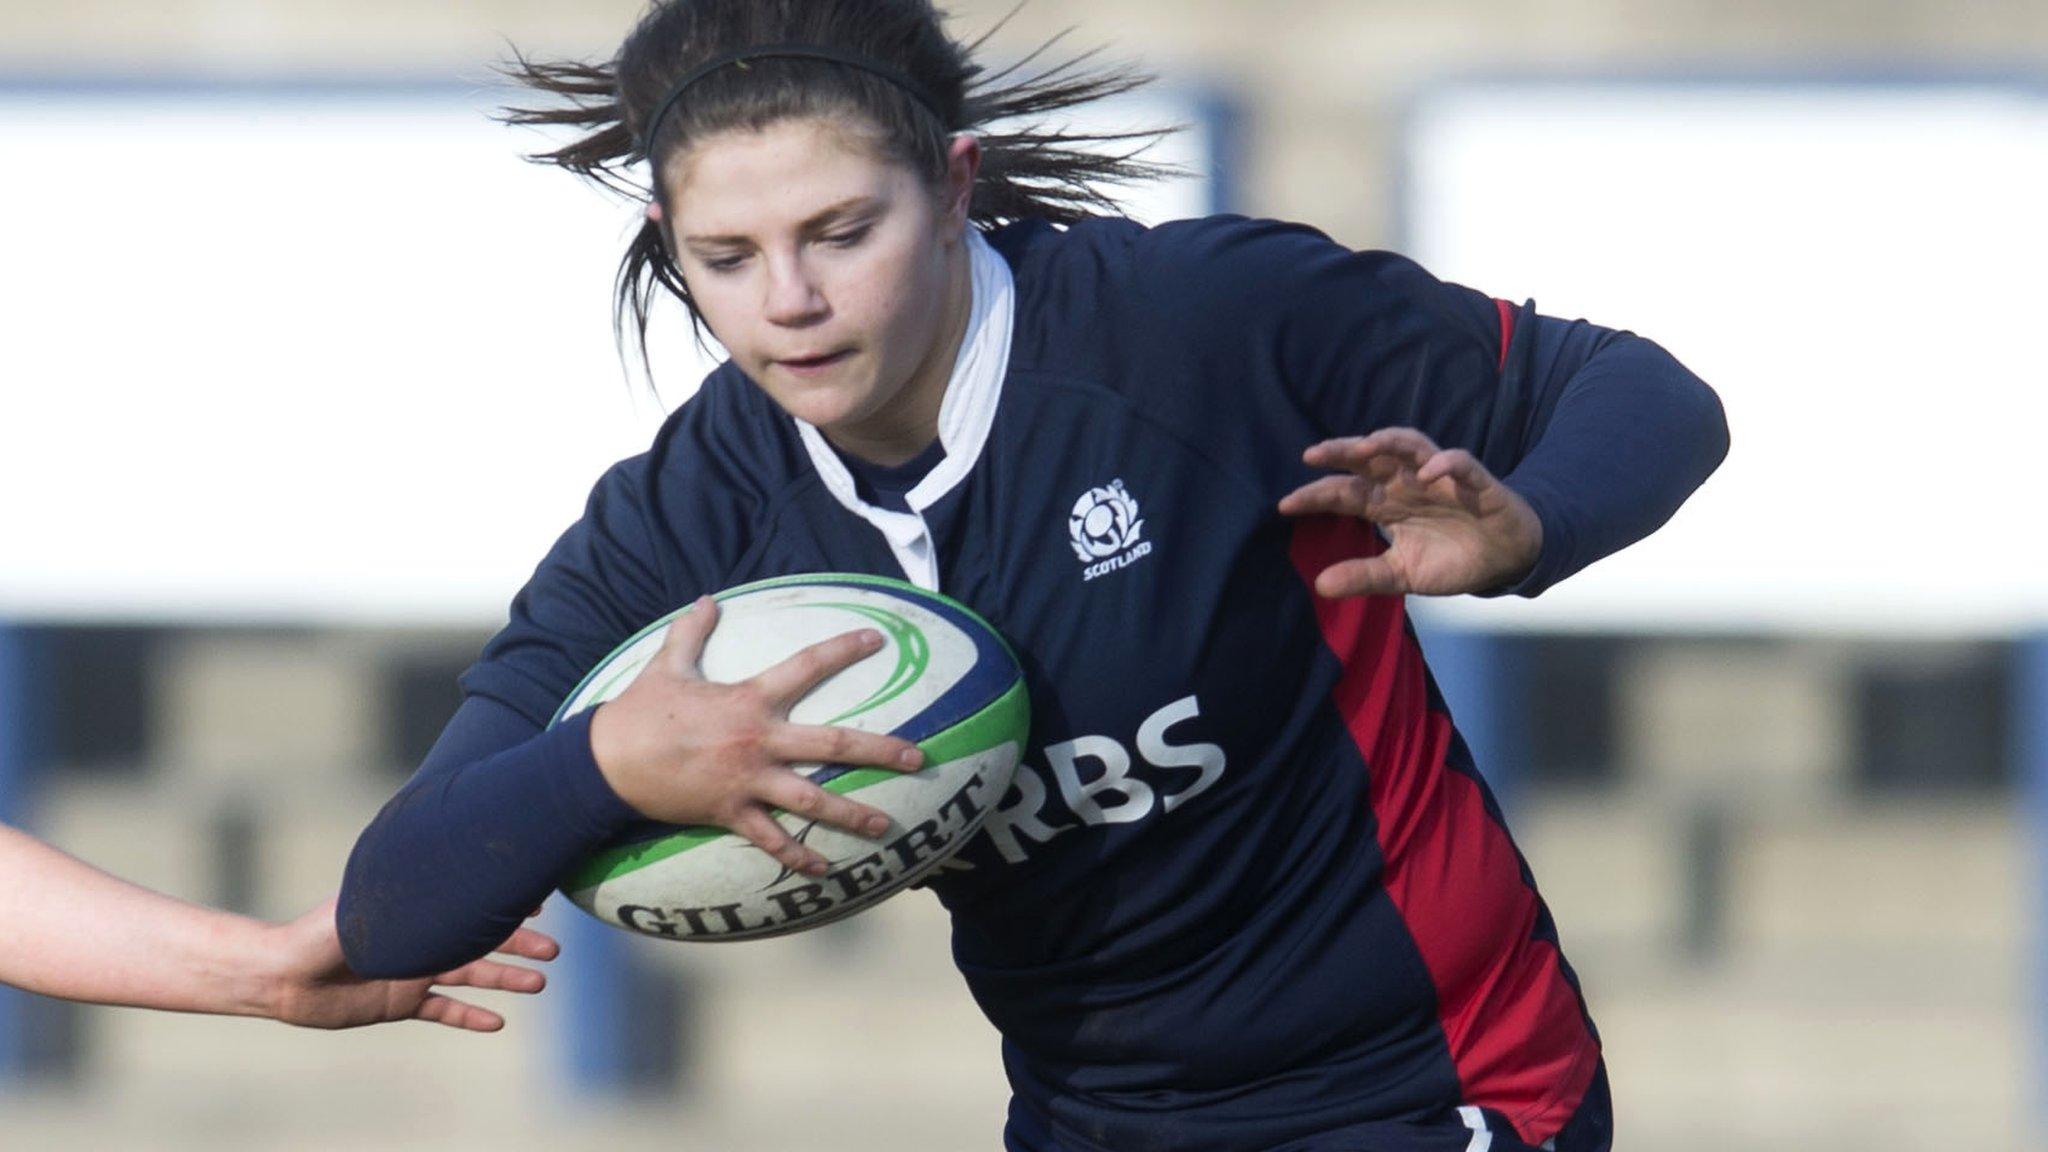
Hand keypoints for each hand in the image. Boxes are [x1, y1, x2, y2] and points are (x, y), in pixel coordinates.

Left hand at [266, 899, 557, 1031]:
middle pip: (482, 942)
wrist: (283, 975)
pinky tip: (498, 1023)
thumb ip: (405, 893)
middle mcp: (422, 940)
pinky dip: (470, 1017)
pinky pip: (444, 1011)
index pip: (472, 904)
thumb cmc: (321, 931)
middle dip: (520, 944)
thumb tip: (447, 866)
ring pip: (472, 975)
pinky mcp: (401, 1003)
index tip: (540, 902)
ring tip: (539, 984)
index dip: (506, 903)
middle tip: (553, 950)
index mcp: (419, 912)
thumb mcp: (367, 906)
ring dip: (506, 979)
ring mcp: (414, 972)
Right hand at [587, 596, 926, 877]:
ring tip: (885, 826)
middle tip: (917, 757)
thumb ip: (692, 631)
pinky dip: (798, 857)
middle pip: (832, 745)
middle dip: (879, 750)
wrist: (607, 762)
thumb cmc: (640, 711)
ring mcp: (748, 781)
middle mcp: (758, 741)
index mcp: (750, 700)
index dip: (843, 649)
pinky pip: (772, 840)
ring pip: (812, 802)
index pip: (807, 666)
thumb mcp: (667, 665)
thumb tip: (706, 599)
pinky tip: (824, 870)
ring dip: (851, 815)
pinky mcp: (730, 813)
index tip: (876, 639)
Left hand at [1278, 427, 1542, 597]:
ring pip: (1412, 446)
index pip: (1344, 492)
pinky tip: (1428, 474)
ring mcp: (1441, 479)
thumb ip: (1365, 576)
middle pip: (1371, 457)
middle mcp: (1408, 483)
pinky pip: (1460, 464)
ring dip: (1390, 442)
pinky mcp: (1476, 482)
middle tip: (1313, 454)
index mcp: (1387, 504)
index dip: (1316, 495)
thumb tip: (1319, 585)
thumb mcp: (1402, 574)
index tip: (1284, 505)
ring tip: (1366, 445)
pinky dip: (1445, 464)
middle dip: (1343, 451)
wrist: (1504, 559)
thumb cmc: (1450, 558)